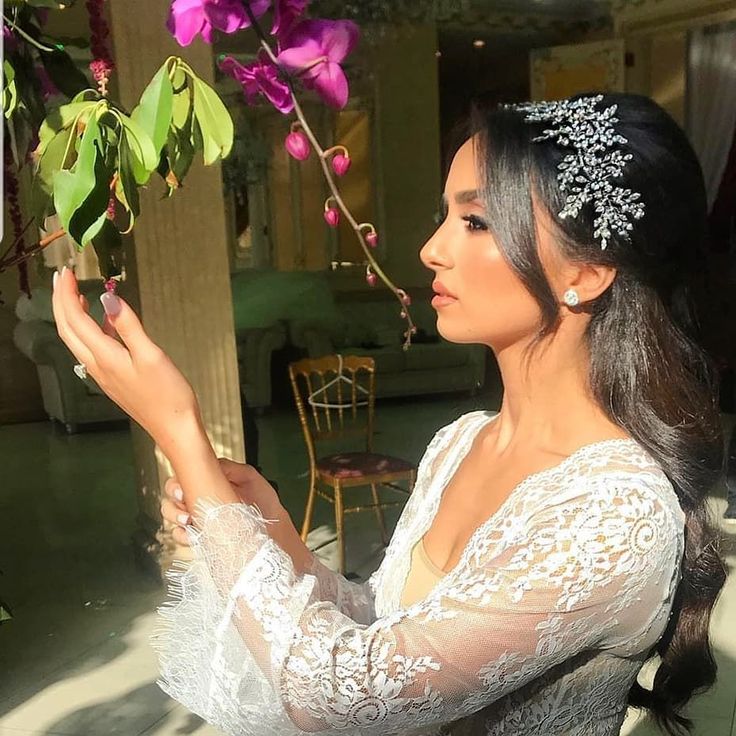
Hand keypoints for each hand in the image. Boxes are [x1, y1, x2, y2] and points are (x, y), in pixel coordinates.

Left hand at [52, 267, 199, 450]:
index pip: (74, 319)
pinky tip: (103, 323)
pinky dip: (89, 330)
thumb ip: (128, 326)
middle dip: (61, 301)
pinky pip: (91, 349)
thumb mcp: (152, 355)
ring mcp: (103, 374)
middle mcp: (96, 366)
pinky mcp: (113, 380)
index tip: (66, 271)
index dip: (65, 294)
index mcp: (104, 357)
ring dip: (72, 315)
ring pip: (76, 340)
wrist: (174, 427)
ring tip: (76, 294)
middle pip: (67, 329)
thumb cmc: (168, 394)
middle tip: (64, 277)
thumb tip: (108, 298)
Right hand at [161, 458, 284, 545]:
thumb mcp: (249, 477)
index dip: (175, 485)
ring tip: (190, 523)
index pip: (181, 480)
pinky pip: (183, 538)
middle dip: (172, 506)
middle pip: (171, 500)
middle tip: (185, 512)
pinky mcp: (203, 537)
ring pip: (174, 520)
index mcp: (207, 483)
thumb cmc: (262, 499)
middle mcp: (199, 501)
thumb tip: (211, 462)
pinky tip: (193, 537)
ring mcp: (199, 520)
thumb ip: (228, 467)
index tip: (182, 492)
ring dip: (176, 521)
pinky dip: (183, 537)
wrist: (274, 525)